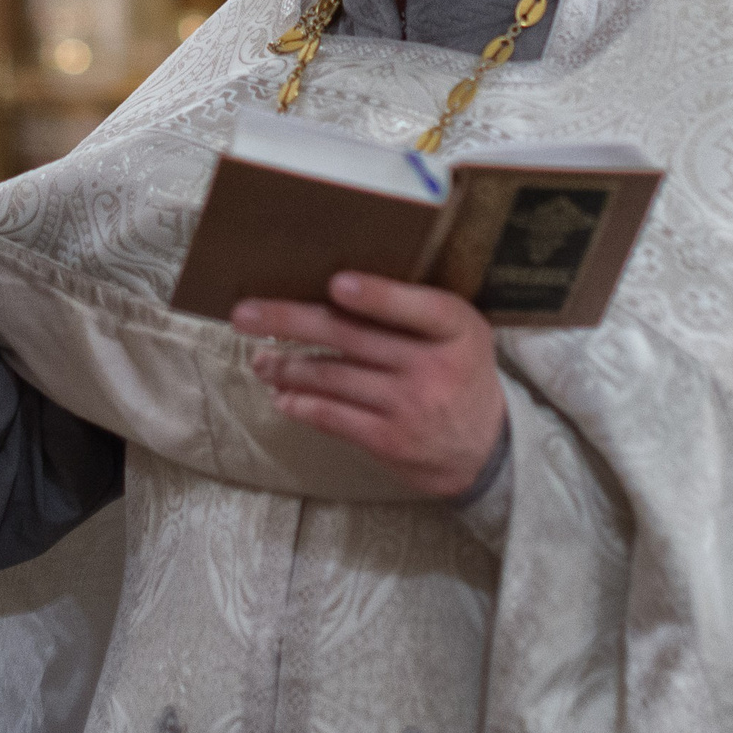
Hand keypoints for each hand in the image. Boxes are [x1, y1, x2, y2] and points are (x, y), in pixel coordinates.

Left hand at [232, 273, 505, 497]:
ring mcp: (410, 406)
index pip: (415, 308)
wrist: (488, 448)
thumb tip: (331, 286)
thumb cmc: (459, 370)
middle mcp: (433, 366)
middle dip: (290, 322)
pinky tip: (282, 395)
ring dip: (286, 366)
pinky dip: (301, 403)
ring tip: (259, 359)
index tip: (337, 284)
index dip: (377, 296)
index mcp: (455, 327)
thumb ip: (412, 309)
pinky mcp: (389, 440)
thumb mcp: (458, 332)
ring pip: (332, 377)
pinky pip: (333, 416)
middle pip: (351, 337)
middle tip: (244, 314)